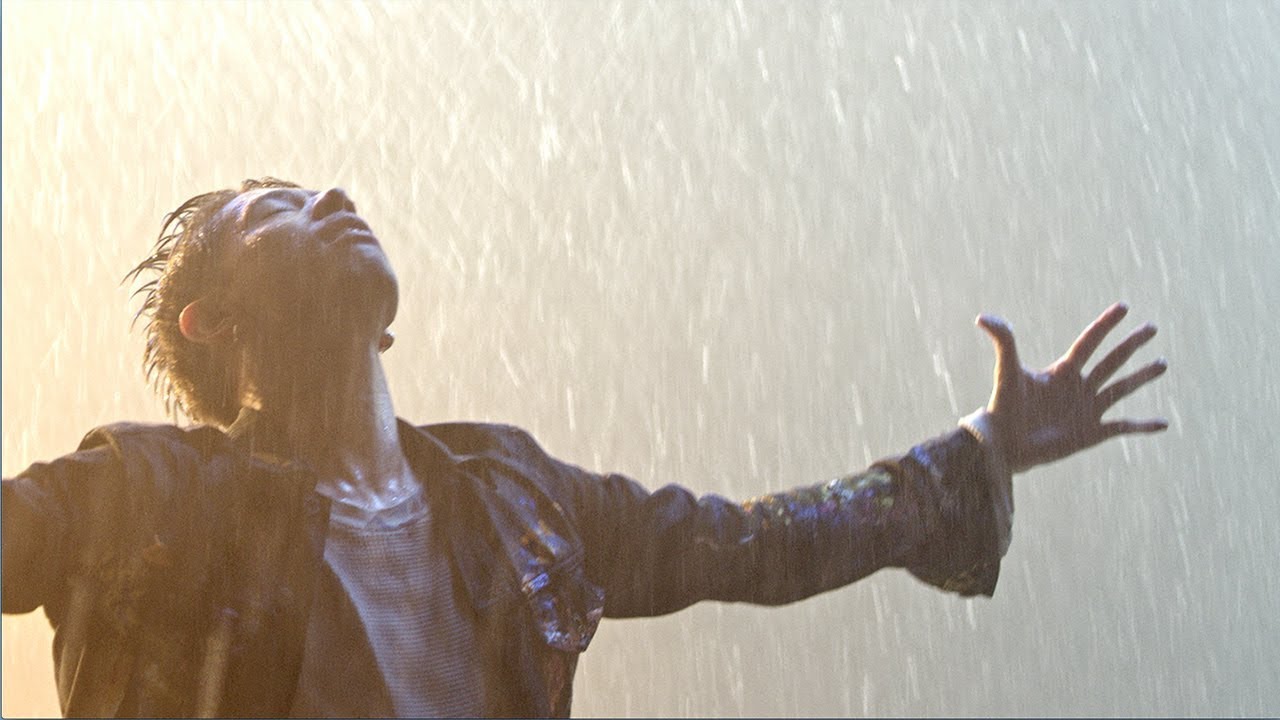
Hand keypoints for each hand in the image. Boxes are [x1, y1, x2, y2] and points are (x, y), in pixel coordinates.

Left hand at [975, 302, 1167, 472]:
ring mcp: (1087, 410)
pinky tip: (1164, 424)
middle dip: (1131, 344)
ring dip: (1142, 376)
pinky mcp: (1092, 433)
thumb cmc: (1004, 408)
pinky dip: (1143, 426)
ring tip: (1163, 363)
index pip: (1089, 342)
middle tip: (1152, 328)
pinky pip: (1124, 428)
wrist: (1005, 445)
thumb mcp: (1008, 372)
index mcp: (1062, 371)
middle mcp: (1078, 388)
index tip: (1124, 307)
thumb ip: (1003, 342)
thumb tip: (982, 317)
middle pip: (1111, 360)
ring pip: (1121, 389)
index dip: (1105, 325)